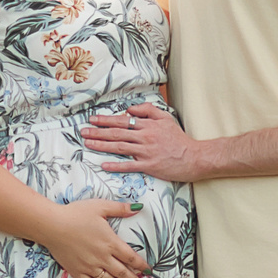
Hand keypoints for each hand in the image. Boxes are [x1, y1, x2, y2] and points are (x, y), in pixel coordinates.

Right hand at [40, 199, 146, 277]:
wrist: (51, 225)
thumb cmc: (75, 214)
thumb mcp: (100, 206)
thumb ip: (120, 208)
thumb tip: (138, 208)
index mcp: (110, 242)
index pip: (131, 258)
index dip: (142, 266)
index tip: (148, 271)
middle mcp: (102, 257)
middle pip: (122, 272)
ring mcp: (89, 266)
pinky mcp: (77, 271)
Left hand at [84, 103, 201, 181]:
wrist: (194, 157)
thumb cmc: (179, 139)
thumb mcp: (166, 118)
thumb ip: (147, 110)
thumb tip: (129, 110)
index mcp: (148, 125)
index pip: (123, 121)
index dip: (106, 120)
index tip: (93, 119)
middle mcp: (145, 137)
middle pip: (117, 133)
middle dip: (98, 131)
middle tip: (83, 131)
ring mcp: (146, 152)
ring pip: (120, 147)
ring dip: (102, 145)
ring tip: (88, 143)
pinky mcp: (149, 166)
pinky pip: (129, 166)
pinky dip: (116, 165)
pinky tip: (104, 164)